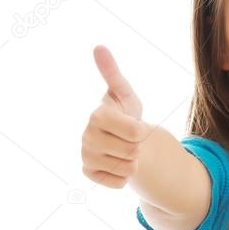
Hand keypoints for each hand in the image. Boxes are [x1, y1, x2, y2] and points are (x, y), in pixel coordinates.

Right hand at [81, 45, 151, 188]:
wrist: (121, 140)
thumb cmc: (125, 113)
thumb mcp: (125, 93)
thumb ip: (113, 72)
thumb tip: (98, 47)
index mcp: (97, 116)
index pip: (136, 133)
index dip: (142, 131)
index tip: (134, 125)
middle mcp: (86, 136)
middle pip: (132, 151)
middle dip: (138, 147)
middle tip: (129, 139)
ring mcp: (85, 156)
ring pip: (127, 169)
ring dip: (132, 161)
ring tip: (124, 150)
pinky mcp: (88, 173)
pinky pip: (119, 182)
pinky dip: (124, 176)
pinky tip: (117, 163)